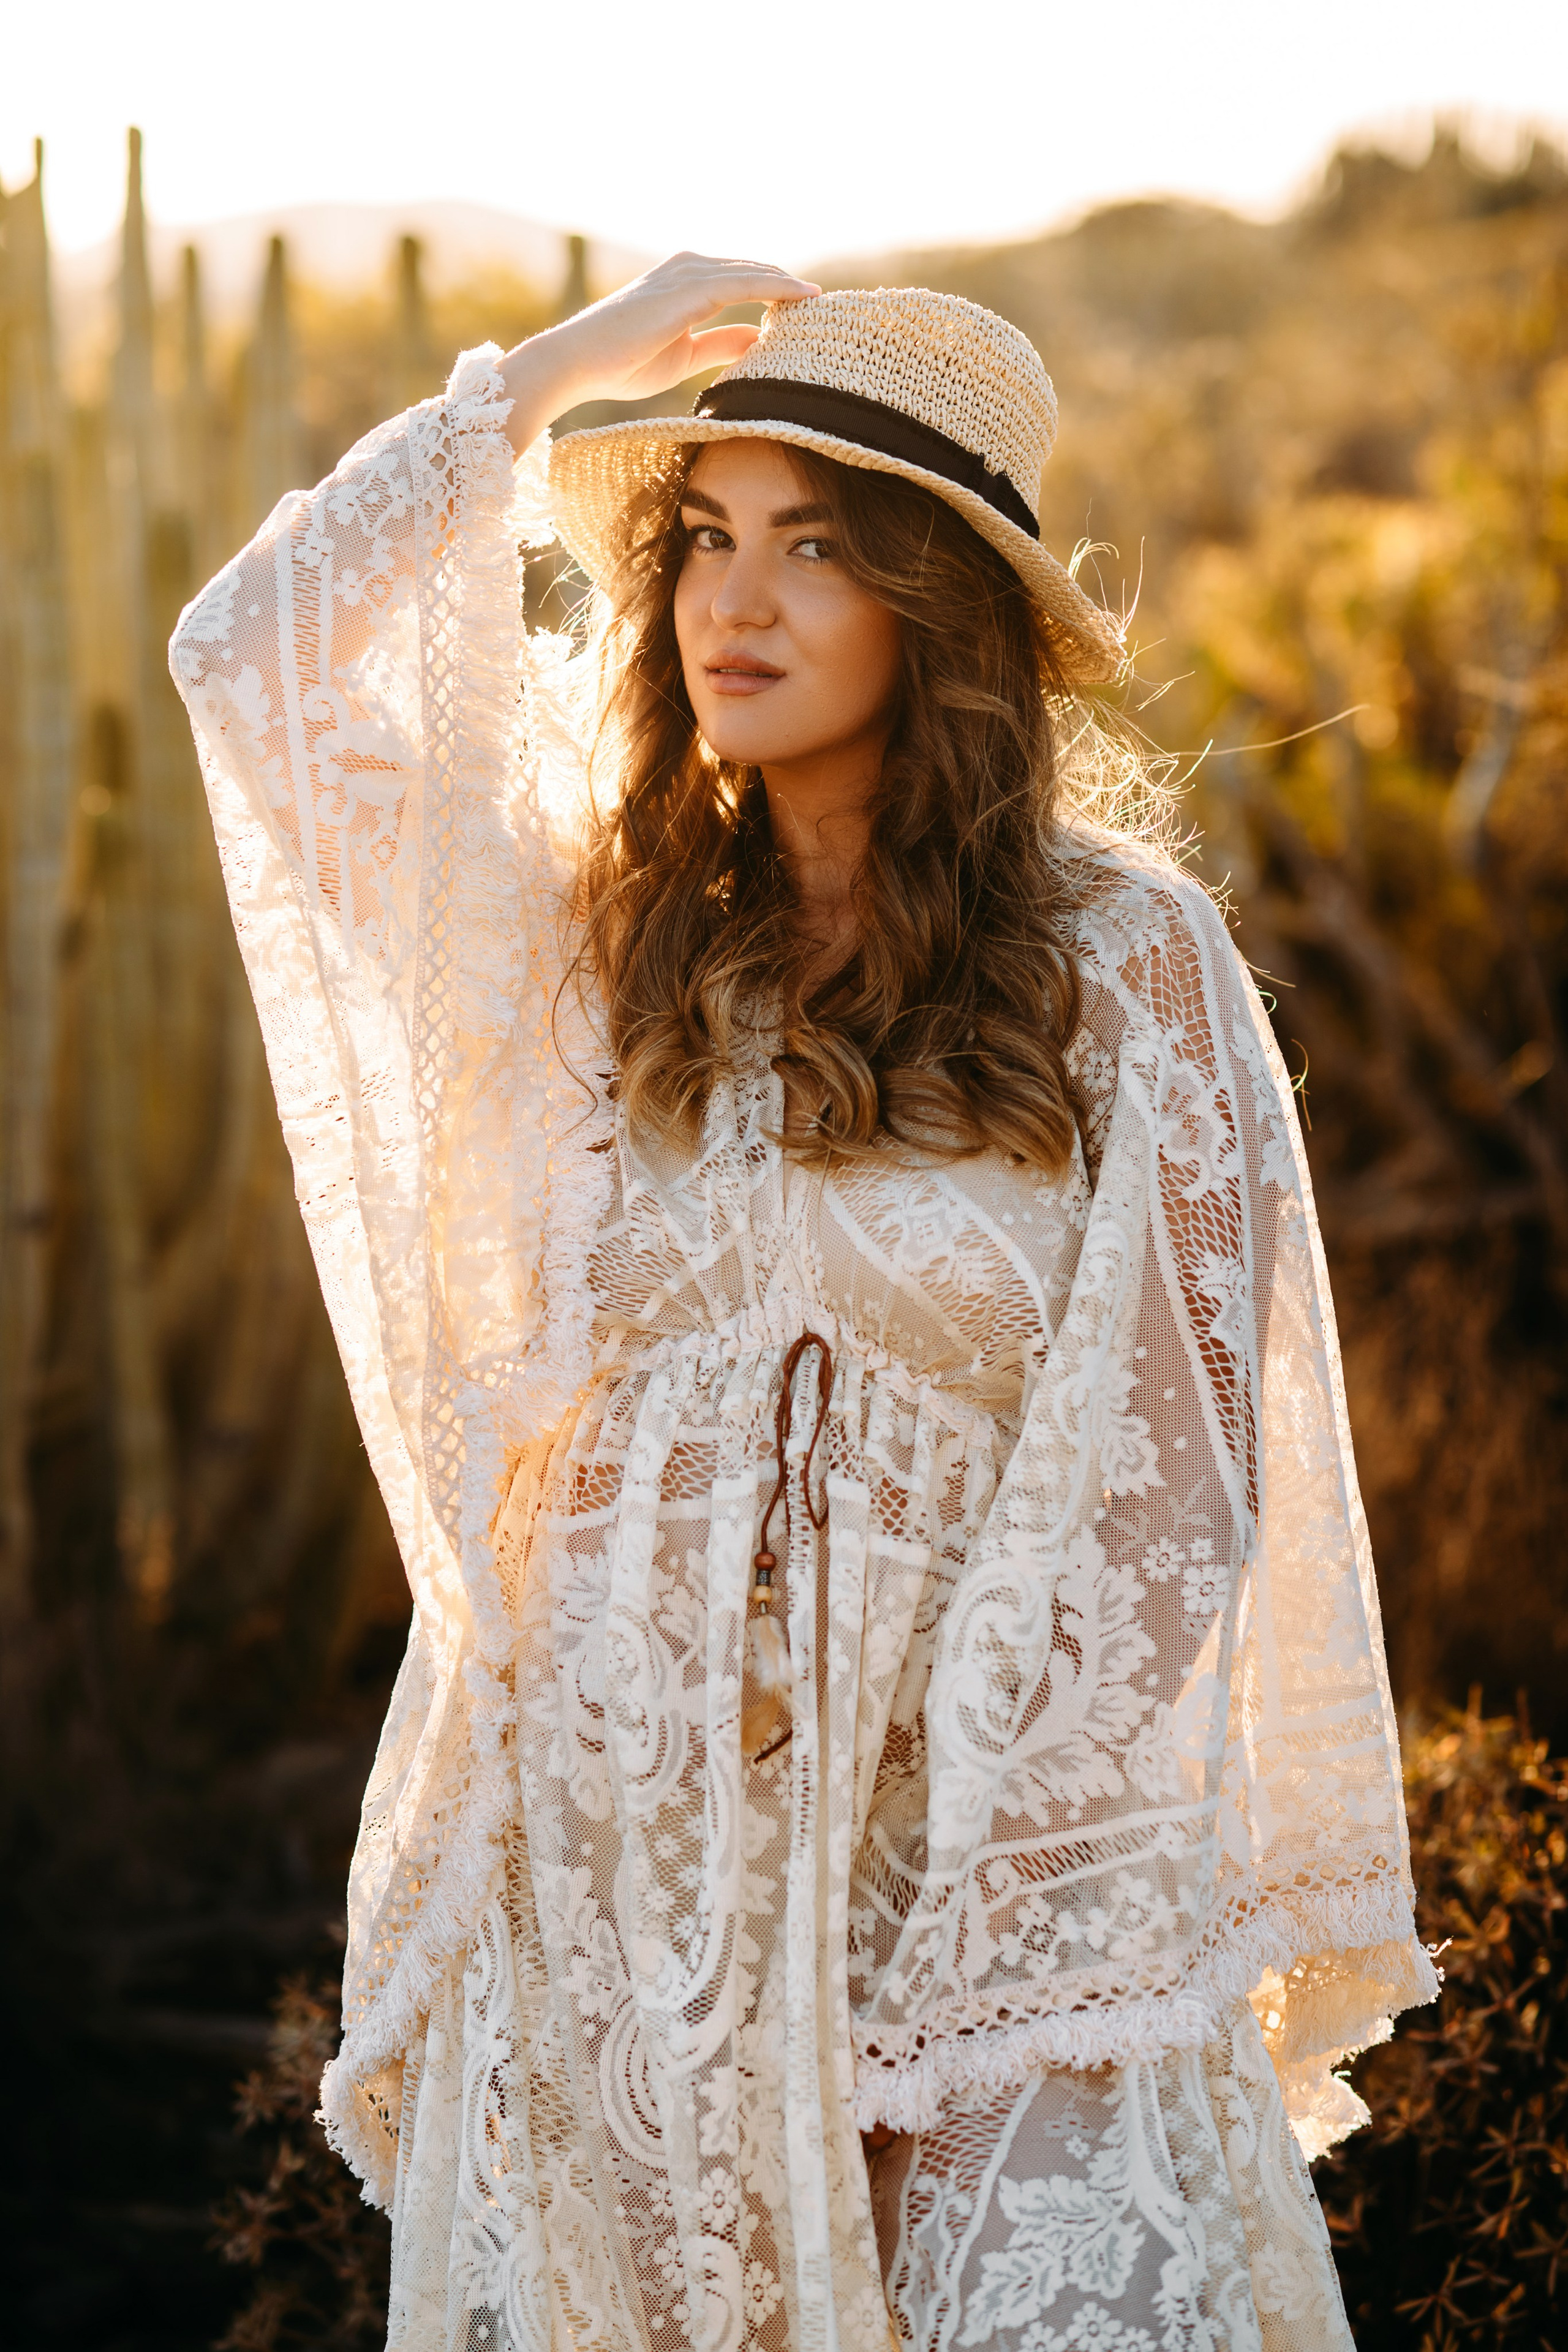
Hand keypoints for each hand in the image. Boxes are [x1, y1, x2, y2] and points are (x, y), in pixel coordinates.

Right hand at [497, 251, 819, 454]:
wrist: (579, 363)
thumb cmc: (623, 363)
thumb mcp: (685, 355)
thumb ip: (721, 343)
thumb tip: (756, 337)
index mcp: (685, 282)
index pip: (742, 280)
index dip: (776, 291)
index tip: (809, 307)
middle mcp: (689, 269)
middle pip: (753, 270)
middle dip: (790, 285)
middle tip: (827, 302)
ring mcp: (688, 275)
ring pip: (755, 272)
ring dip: (792, 284)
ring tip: (825, 299)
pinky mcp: (689, 289)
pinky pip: (746, 283)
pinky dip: (778, 287)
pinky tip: (805, 296)